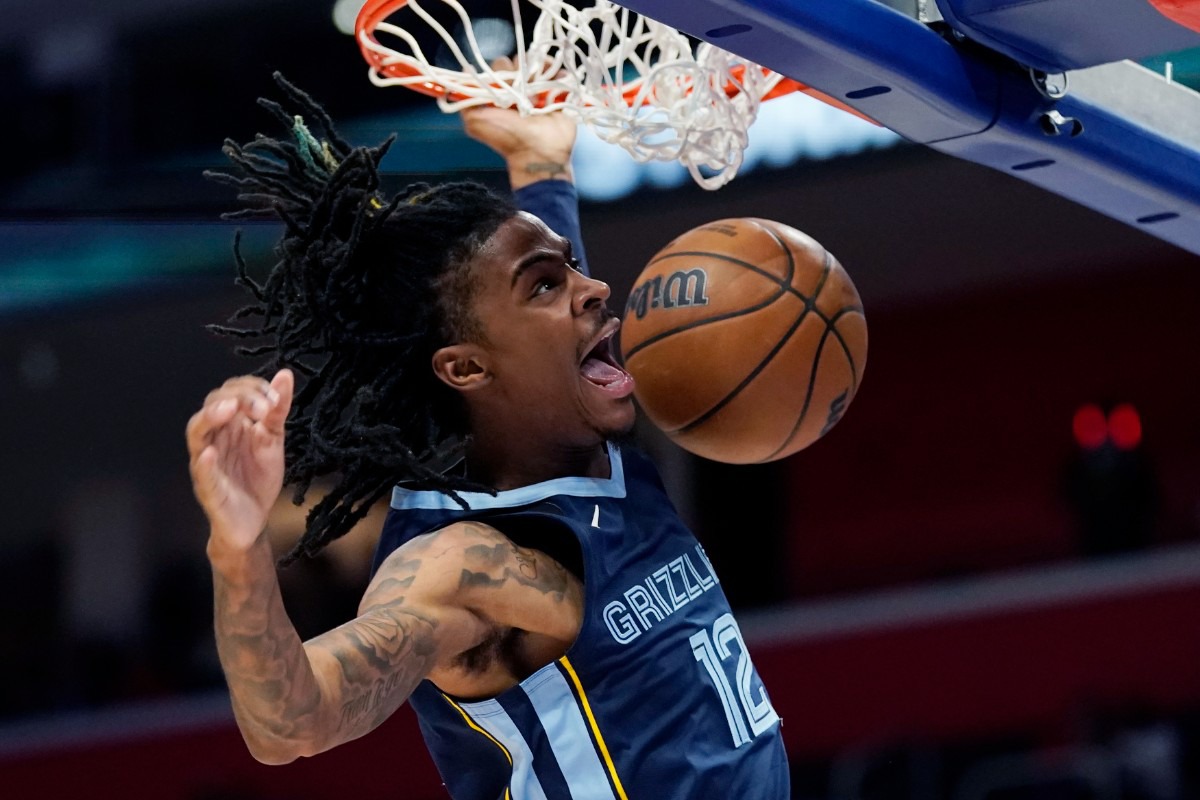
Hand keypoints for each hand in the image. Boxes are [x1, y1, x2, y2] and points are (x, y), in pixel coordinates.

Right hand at [187, 369, 293, 553]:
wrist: (254, 521)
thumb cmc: (257, 478)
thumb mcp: (273, 440)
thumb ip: (277, 410)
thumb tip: (285, 375)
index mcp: (229, 425)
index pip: (229, 392)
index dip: (250, 388)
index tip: (275, 397)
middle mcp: (214, 438)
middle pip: (212, 405)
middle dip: (239, 398)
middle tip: (265, 406)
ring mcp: (207, 462)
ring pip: (197, 432)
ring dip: (211, 417)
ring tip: (228, 409)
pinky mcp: (208, 488)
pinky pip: (200, 472)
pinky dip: (203, 462)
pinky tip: (210, 453)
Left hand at [461, 59, 577, 189]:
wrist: (539, 153)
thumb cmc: (507, 138)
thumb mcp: (475, 122)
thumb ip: (464, 101)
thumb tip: (463, 74)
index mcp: (501, 92)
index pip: (499, 65)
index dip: (502, 70)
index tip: (505, 84)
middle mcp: (519, 89)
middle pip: (520, 62)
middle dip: (522, 70)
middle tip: (524, 91)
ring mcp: (540, 90)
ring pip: (539, 64)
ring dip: (540, 72)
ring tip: (542, 91)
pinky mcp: (559, 93)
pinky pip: (560, 73)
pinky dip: (560, 74)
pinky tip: (556, 84)